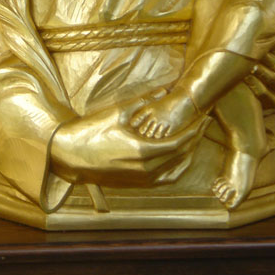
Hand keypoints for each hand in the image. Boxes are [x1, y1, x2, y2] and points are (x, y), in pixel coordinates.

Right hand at [50, 98, 204, 186]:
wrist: (69, 156)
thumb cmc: (91, 132)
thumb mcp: (118, 113)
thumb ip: (143, 102)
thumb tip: (164, 90)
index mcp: (143, 152)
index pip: (180, 142)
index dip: (195, 129)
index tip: (205, 116)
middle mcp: (146, 170)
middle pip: (182, 156)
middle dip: (196, 138)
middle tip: (204, 123)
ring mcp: (142, 180)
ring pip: (176, 170)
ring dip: (189, 154)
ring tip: (195, 137)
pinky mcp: (137, 184)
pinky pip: (165, 179)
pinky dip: (177, 168)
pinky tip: (179, 156)